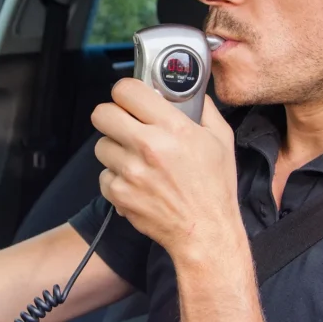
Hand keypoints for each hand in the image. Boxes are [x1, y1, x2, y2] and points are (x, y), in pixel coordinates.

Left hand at [91, 79, 243, 260]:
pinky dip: (116, 178)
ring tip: (136, 159)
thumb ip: (203, 109)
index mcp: (173, 127)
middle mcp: (148, 146)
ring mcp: (130, 171)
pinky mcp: (119, 193)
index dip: (126, 92)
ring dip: (115, 149)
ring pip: (101, 145)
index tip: (130, 99)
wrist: (205, 231)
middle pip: (102, 114)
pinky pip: (103, 175)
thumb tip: (188, 91)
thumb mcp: (221, 139)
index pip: (126, 90)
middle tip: (125, 125)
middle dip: (112, 116)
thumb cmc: (215, 188)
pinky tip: (136, 182)